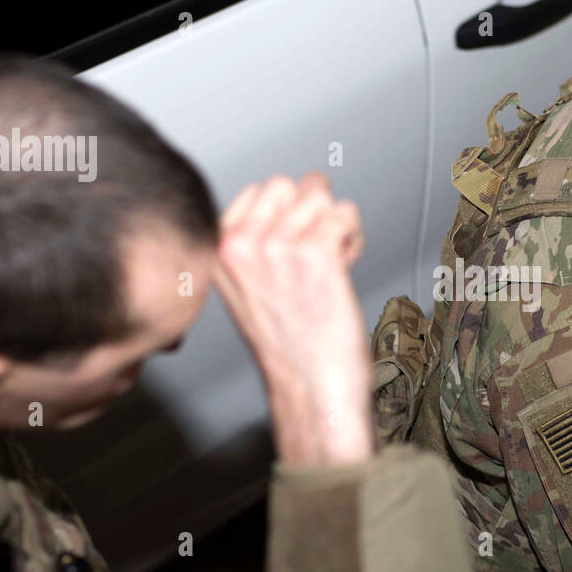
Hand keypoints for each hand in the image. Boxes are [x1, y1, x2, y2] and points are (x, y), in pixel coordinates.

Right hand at [215, 172, 374, 466]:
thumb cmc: (289, 347)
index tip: (292, 248)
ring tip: (330, 261)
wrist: (311, 387)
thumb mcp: (246, 290)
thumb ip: (252, 246)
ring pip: (320, 196)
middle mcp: (242, 245)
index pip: (256, 192)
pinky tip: (344, 264)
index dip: (285, 215)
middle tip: (315, 251)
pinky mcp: (315, 253)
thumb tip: (280, 206)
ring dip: (335, 224)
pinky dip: (353, 237)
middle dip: (310, 212)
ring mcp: (278, 246)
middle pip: (287, 185)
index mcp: (218, 251)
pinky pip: (344, 214)